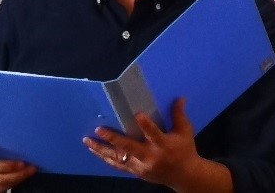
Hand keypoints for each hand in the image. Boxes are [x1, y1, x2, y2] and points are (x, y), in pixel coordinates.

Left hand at [83, 98, 231, 192]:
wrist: (184, 176)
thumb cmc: (185, 150)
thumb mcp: (186, 132)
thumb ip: (179, 115)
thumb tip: (180, 97)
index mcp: (163, 145)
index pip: (154, 133)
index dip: (146, 125)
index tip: (137, 114)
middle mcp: (150, 156)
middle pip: (129, 147)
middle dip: (113, 139)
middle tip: (99, 130)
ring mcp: (141, 166)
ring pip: (119, 158)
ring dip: (102, 150)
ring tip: (88, 141)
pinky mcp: (135, 172)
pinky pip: (118, 165)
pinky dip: (106, 158)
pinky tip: (95, 151)